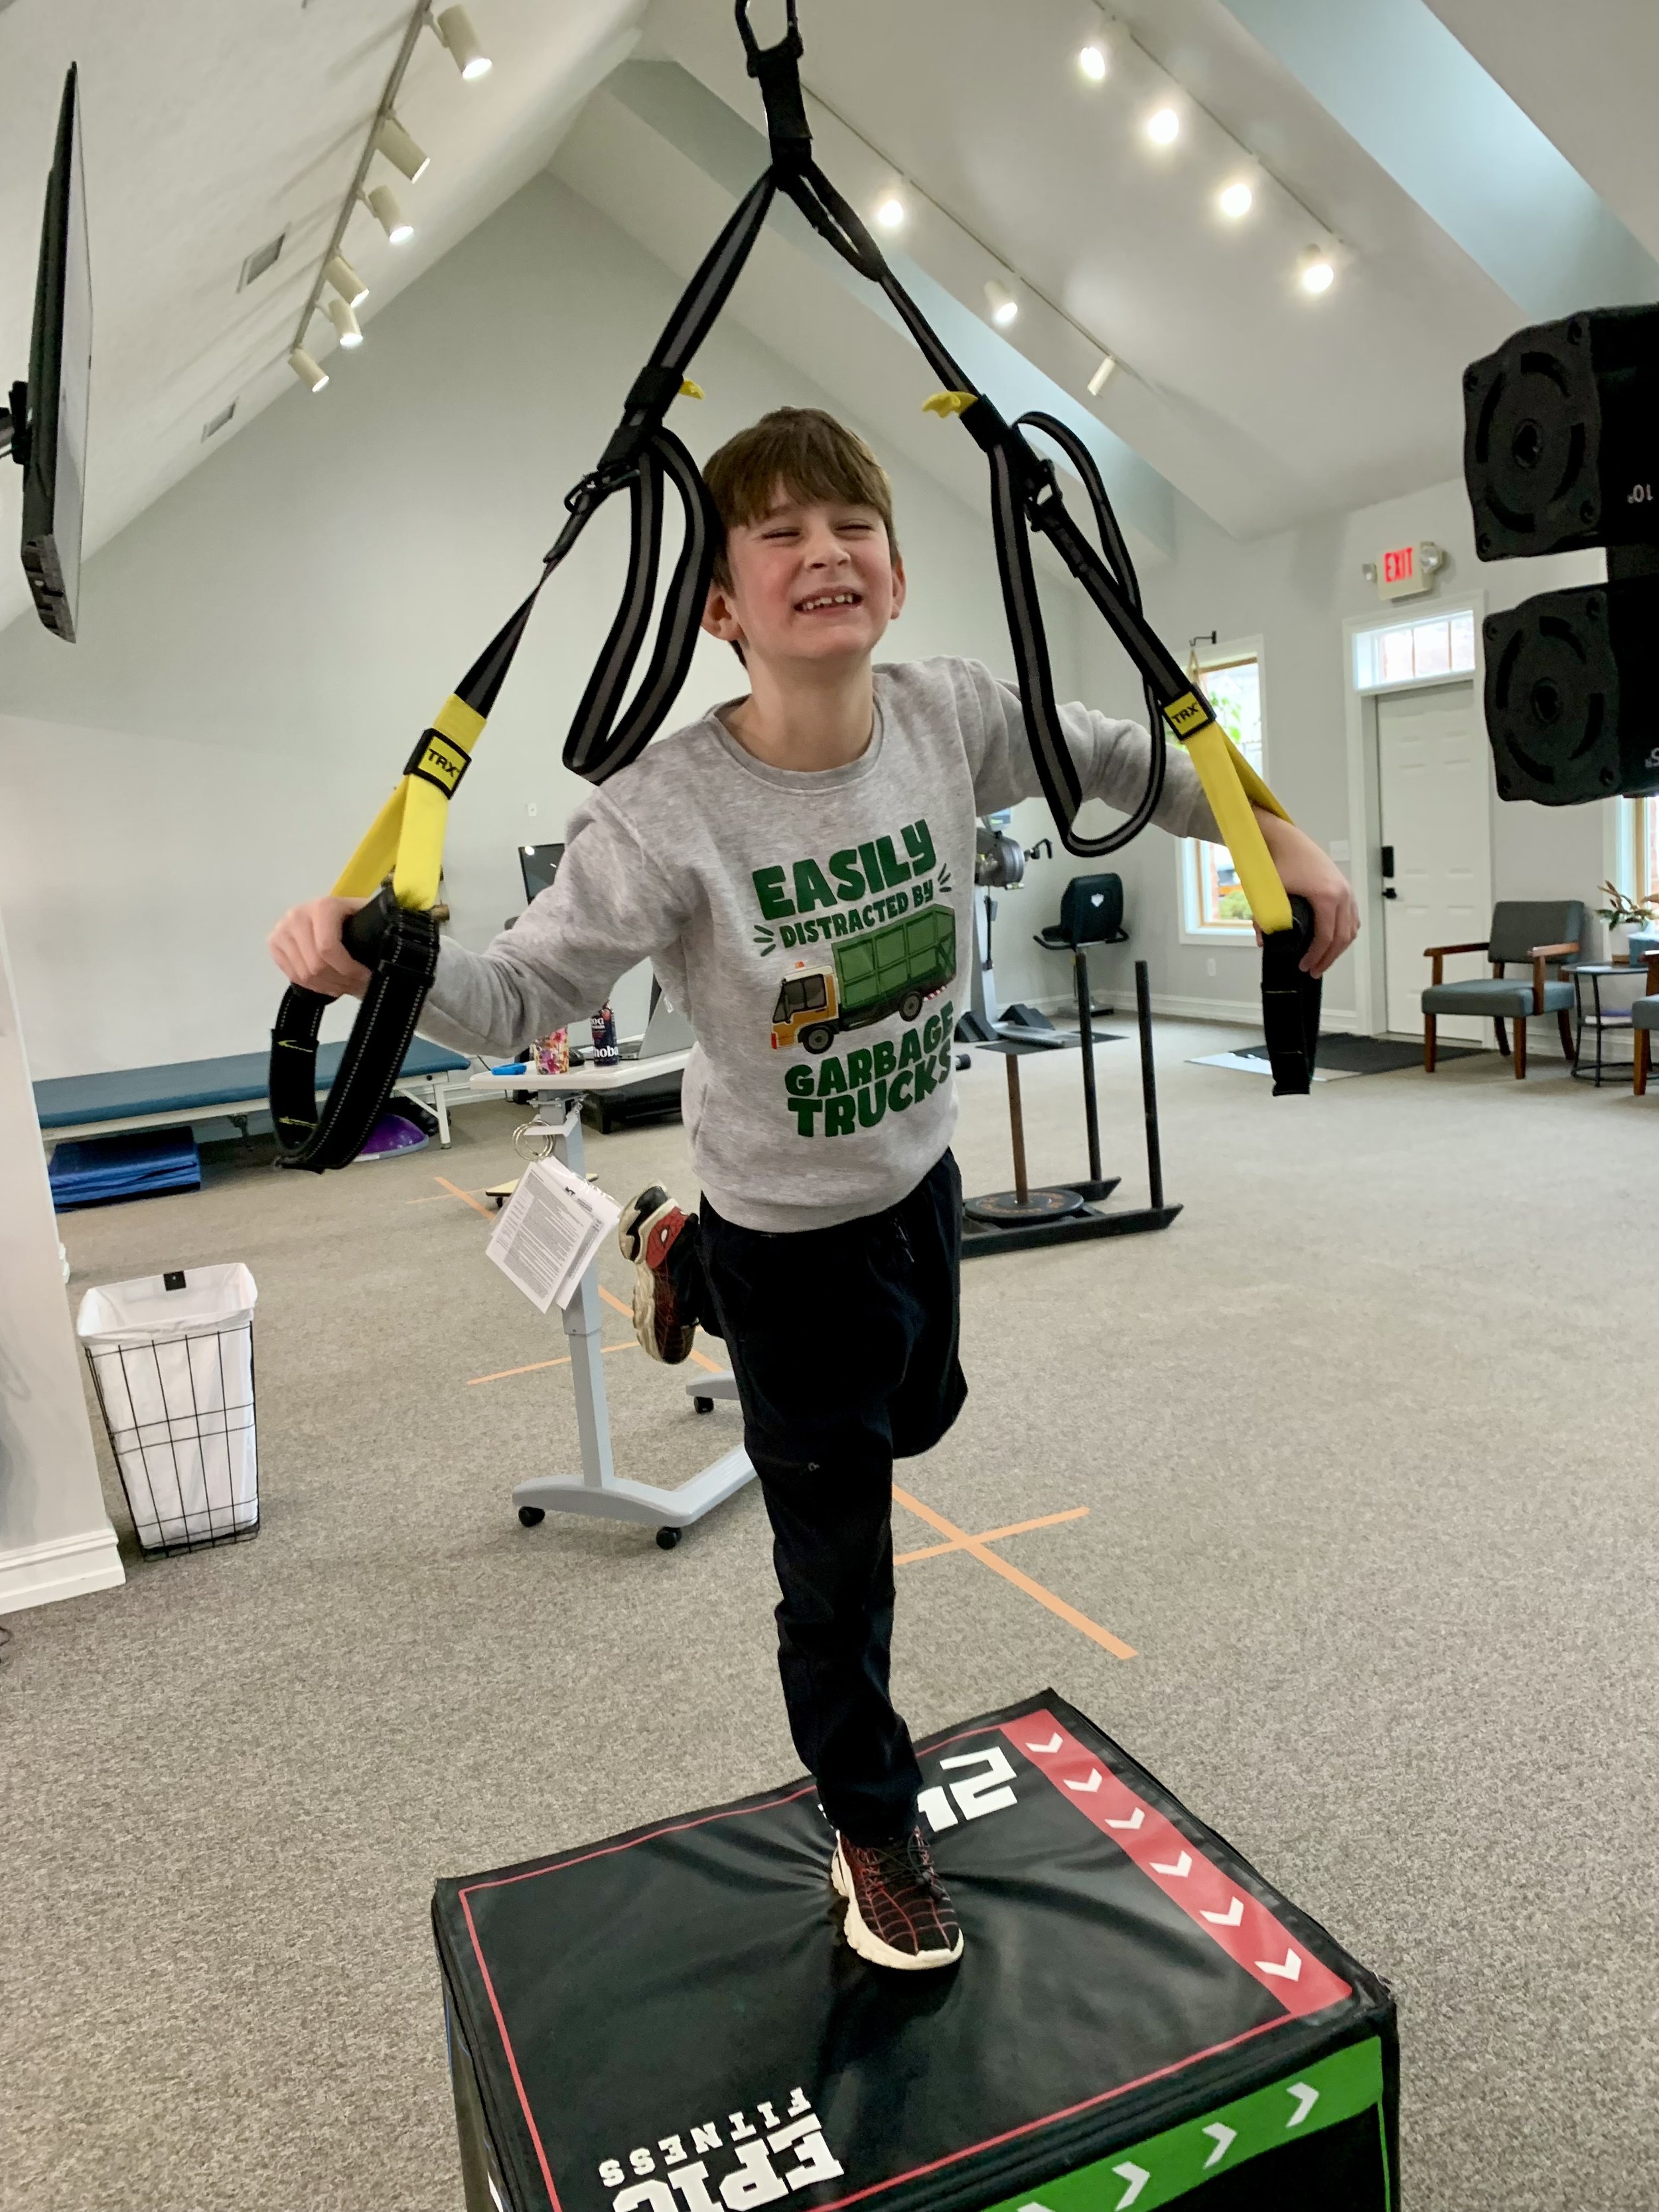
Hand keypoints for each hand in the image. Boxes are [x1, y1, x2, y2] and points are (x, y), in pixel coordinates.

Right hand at [268, 895, 371, 997]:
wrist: (334, 910)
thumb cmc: (356, 915)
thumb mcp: (368, 918)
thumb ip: (375, 933)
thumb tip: (384, 963)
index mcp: (323, 906)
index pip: (328, 948)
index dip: (348, 969)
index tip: (366, 978)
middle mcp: (297, 915)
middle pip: (315, 965)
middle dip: (340, 981)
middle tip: (357, 986)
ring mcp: (282, 930)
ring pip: (303, 974)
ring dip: (328, 986)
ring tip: (345, 986)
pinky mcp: (274, 943)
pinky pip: (292, 976)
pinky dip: (313, 986)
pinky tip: (329, 984)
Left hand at [1253, 813, 1358, 977]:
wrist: (1286, 839)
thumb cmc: (1277, 863)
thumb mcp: (1267, 892)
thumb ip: (1264, 918)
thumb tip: (1263, 943)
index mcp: (1326, 896)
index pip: (1327, 937)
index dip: (1317, 956)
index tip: (1305, 967)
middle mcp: (1342, 894)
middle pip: (1343, 936)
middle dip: (1329, 957)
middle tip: (1314, 971)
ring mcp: (1346, 889)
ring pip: (1351, 928)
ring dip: (1339, 947)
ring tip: (1323, 960)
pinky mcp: (1345, 887)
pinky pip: (1352, 916)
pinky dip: (1345, 932)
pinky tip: (1333, 942)